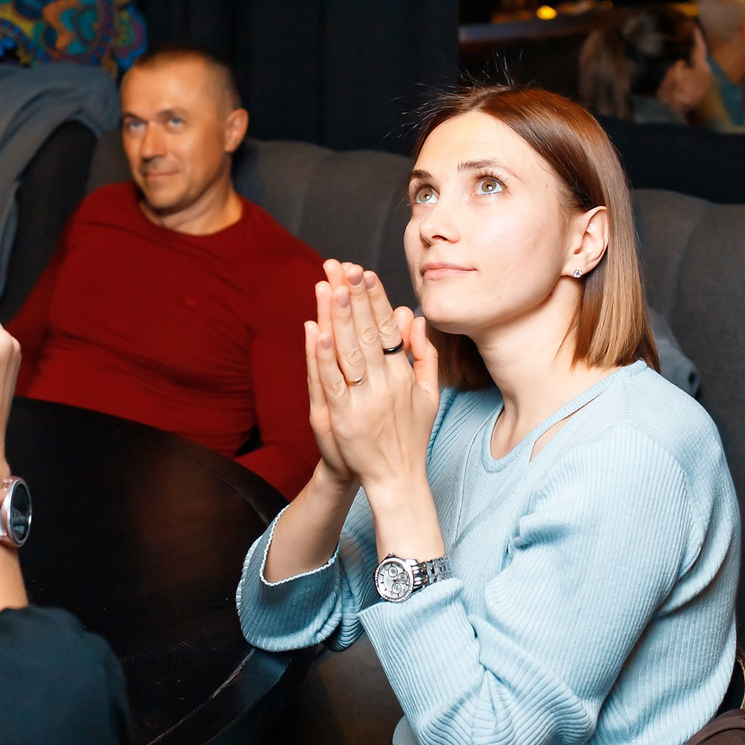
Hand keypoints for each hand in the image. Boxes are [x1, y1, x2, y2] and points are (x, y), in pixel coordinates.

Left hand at [306, 260, 439, 498]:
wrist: (396, 478)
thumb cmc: (410, 435)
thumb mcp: (428, 394)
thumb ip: (424, 356)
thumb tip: (415, 318)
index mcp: (403, 375)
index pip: (387, 328)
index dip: (375, 299)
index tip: (365, 272)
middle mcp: (385, 383)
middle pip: (366, 332)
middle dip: (354, 297)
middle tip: (343, 266)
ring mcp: (363, 399)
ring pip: (349, 351)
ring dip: (338, 317)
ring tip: (331, 286)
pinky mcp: (342, 417)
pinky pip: (332, 381)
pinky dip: (323, 356)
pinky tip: (317, 331)